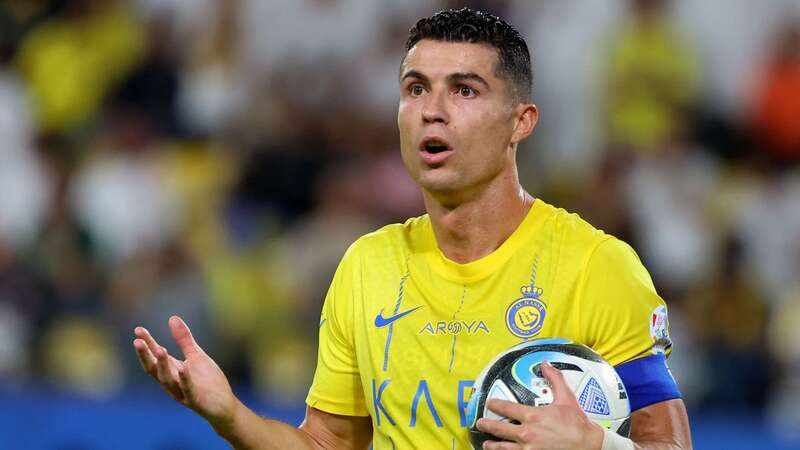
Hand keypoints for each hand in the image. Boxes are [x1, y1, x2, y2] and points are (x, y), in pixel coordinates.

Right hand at [133, 316, 239, 426]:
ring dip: (162, 365)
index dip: (147, 343)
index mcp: (171, 370)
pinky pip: (187, 389)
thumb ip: (184, 339)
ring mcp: (181, 392)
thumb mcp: (196, 355)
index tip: (138, 330)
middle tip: (137, 341)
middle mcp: (172, 382)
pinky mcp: (195, 400)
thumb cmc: (207, 380)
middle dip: (145, 355)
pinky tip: (183, 368)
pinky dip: (184, 380)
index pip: (154, 355)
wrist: (223, 404)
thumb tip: (172, 318)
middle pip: (154, 369)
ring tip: (159, 349)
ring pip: (167, 380)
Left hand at [476, 361, 604, 449]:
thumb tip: (546, 364)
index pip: (507, 408)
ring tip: (487, 444)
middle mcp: (527, 433)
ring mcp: (528, 449)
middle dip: (488, 425)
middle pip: (499, 429)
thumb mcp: (566, 398)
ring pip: (503, 447)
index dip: (495, 404)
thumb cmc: (577, 425)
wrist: (588, 446)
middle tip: (481, 423)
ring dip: (493, 445)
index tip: (490, 403)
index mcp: (532, 416)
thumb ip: (554, 379)